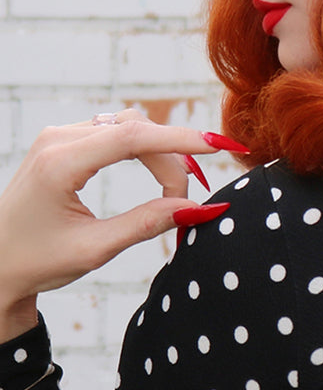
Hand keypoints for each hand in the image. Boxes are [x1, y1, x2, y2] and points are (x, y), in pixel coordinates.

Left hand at [0, 112, 229, 341]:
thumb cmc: (36, 262)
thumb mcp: (94, 249)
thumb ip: (146, 224)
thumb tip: (198, 208)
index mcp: (59, 164)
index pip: (133, 136)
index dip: (181, 139)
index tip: (220, 146)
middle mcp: (57, 140)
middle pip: (136, 131)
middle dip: (172, 159)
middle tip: (188, 200)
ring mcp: (58, 137)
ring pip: (128, 128)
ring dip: (158, 154)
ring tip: (172, 192)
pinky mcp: (63, 142)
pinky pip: (114, 132)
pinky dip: (142, 150)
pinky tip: (155, 174)